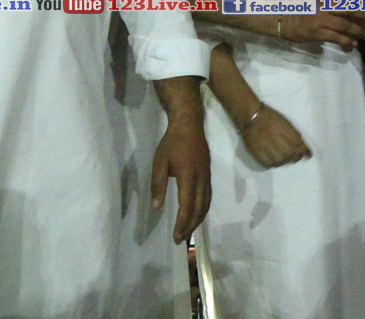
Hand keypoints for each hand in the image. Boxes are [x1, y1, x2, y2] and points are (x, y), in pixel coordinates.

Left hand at [151, 114, 211, 243]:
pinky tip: (196, 214)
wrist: (189, 125)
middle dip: (190, 226)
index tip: (176, 236)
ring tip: (188, 231)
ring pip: (206, 204)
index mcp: (188, 176)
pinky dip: (203, 210)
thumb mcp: (159, 162)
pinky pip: (208, 196)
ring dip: (198, 220)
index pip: (187, 206)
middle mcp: (201, 179)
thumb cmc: (172, 143)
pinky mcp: (208, 174)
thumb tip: (156, 207)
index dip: (182, 223)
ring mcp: (207, 176)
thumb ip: (158, 185)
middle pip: (199, 208)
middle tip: (180, 239)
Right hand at [241, 105, 312, 167]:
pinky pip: (269, 164)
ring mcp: (268, 147)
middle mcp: (278, 140)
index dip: (305, 151)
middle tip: (296, 158)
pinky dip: (274, 164)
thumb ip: (293, 134)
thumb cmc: (270, 117)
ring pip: (281, 161)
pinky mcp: (258, 153)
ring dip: (285, 161)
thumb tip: (302, 146)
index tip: (308, 155)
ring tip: (285, 159)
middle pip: (290, 154)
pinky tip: (275, 161)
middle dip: (295, 157)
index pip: (299, 145)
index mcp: (286, 131)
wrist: (251, 116)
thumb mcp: (285, 122)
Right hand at [277, 0, 364, 46]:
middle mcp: (325, 4)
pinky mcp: (318, 32)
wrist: (282, 17)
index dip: (361, 3)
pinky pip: (336, 37)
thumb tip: (349, 5)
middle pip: (350, 9)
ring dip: (358, 30)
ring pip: (345, 24)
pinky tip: (353, 44)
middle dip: (364, 15)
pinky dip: (347, 41)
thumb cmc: (300, 7)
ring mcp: (321, 19)